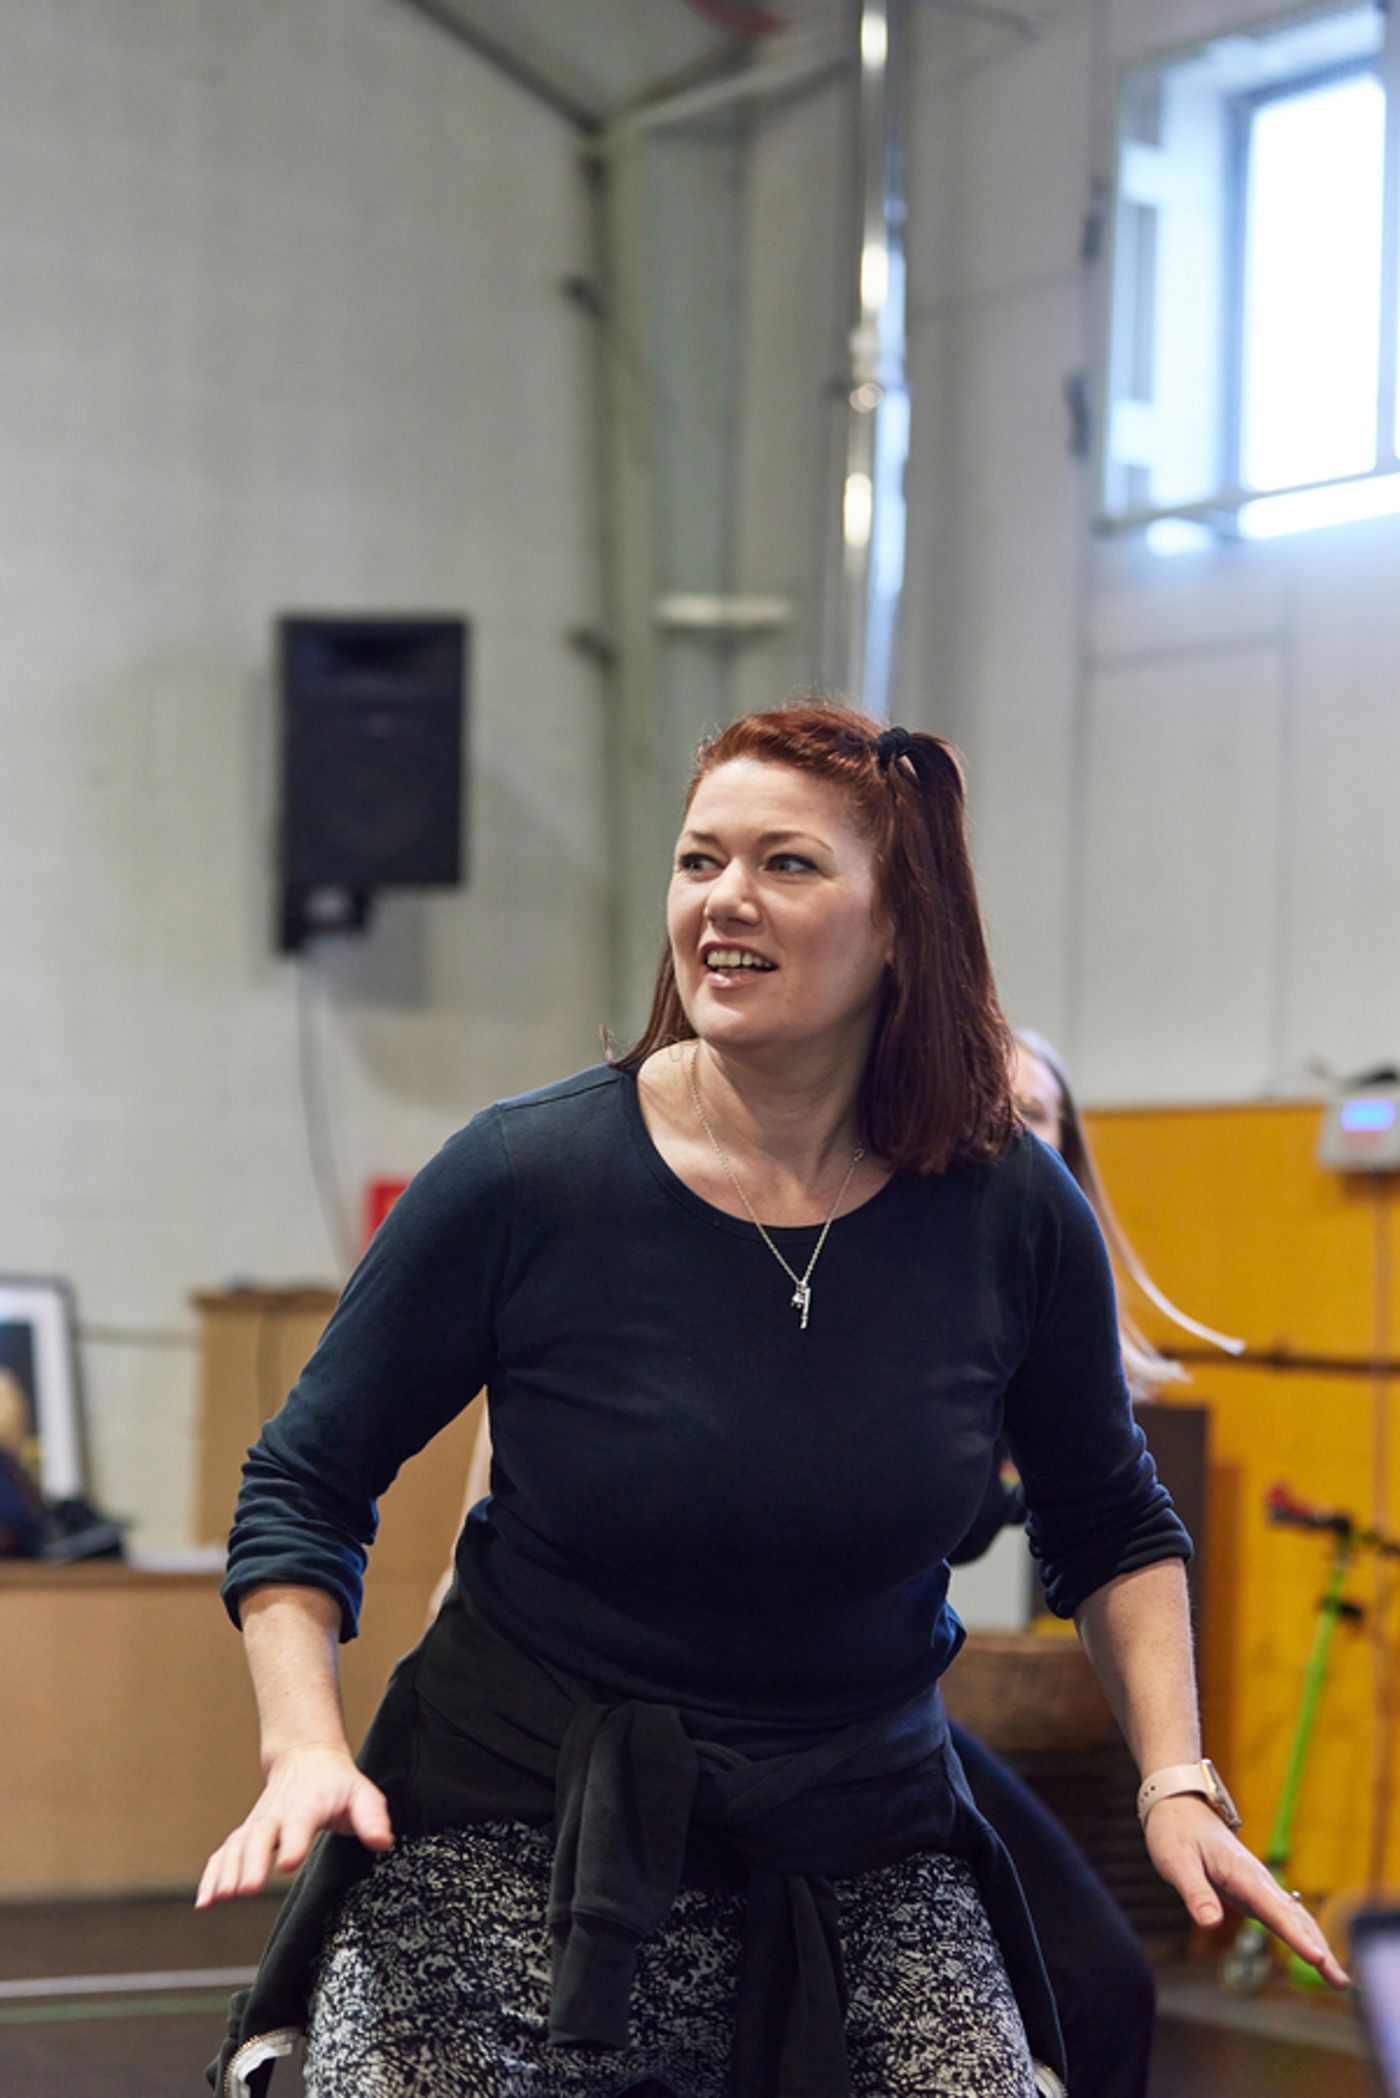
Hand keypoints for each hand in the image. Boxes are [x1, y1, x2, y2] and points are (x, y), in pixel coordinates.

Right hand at [195, 1744, 393, 1907]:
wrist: (307, 1758)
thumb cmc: (337, 1783)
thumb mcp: (362, 1793)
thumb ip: (372, 1818)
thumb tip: (383, 1841)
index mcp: (308, 1804)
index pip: (299, 1822)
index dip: (293, 1841)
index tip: (288, 1862)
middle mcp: (277, 1814)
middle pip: (259, 1836)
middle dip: (250, 1862)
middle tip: (246, 1889)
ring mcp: (257, 1824)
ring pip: (236, 1846)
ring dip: (226, 1872)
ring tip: (220, 1898)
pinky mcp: (246, 1834)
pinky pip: (224, 1854)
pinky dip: (212, 1876)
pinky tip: (205, 1901)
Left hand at [1144, 1794, 1349, 1987]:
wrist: (1179, 1806)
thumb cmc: (1175, 1832)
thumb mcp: (1176, 1861)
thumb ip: (1194, 1892)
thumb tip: (1210, 1924)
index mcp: (1243, 1874)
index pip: (1275, 1911)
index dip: (1296, 1937)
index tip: (1318, 1960)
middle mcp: (1258, 1880)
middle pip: (1297, 1920)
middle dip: (1321, 1951)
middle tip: (1342, 1983)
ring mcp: (1259, 1886)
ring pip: (1297, 1918)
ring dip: (1319, 1945)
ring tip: (1339, 1979)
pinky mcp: (1253, 1891)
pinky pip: (1285, 1916)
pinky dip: (1304, 1935)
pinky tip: (1315, 1953)